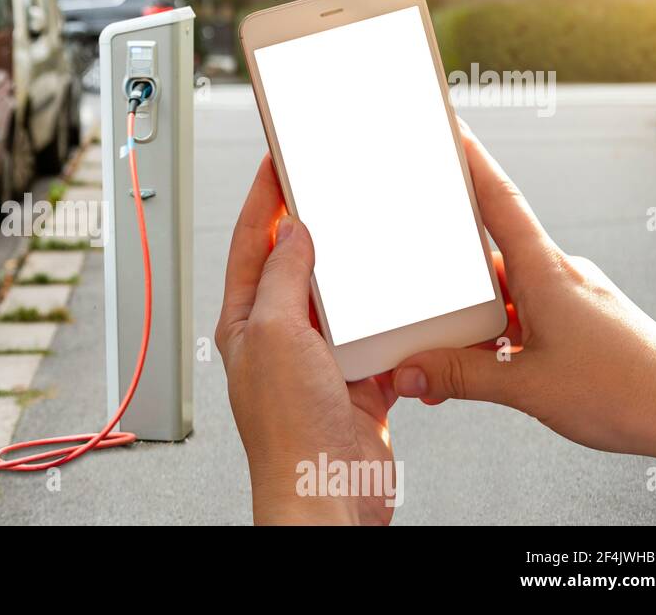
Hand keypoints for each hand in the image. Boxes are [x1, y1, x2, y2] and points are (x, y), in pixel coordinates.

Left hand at [216, 155, 397, 524]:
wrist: (329, 495)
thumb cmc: (289, 432)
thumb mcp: (276, 335)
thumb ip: (283, 279)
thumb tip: (292, 233)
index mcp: (246, 322)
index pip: (250, 243)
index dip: (262, 199)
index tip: (277, 161)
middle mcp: (280, 337)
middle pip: (298, 265)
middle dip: (316, 226)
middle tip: (334, 187)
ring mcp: (320, 360)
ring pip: (344, 299)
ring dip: (362, 273)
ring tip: (377, 238)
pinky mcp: (359, 381)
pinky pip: (379, 337)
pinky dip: (395, 320)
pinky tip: (409, 305)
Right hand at [394, 121, 655, 474]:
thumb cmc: (628, 390)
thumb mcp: (524, 386)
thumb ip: (458, 376)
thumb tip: (410, 371)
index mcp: (545, 271)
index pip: (498, 199)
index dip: (470, 160)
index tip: (450, 128)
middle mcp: (559, 275)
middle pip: (488, 257)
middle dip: (449, 279)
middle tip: (418, 302)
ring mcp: (571, 299)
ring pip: (505, 295)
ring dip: (473, 323)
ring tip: (448, 358)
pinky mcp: (581, 324)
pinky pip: (525, 318)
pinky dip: (497, 339)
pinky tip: (486, 368)